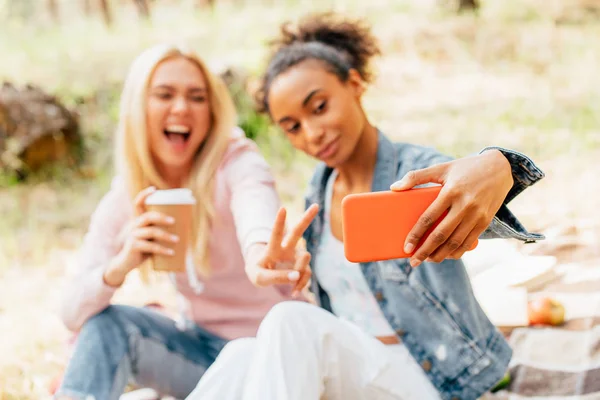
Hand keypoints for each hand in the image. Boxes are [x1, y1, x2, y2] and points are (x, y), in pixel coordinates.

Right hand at [103, 186, 177, 286]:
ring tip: (177, 240)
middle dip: (162, 217)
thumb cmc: (143, 249)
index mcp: (138, 220)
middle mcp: (134, 225)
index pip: (138, 203)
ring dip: (166, 236)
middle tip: (174, 221)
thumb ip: (160, 232)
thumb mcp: (151, 238)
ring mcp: (133, 235)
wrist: (126, 263)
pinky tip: (171, 253)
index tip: (154, 188)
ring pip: (151, 232)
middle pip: (148, 216)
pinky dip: (163, 249)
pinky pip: (151, 246)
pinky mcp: (134, 246)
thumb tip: (185, 231)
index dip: (144, 195)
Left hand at [245, 204, 318, 296]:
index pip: (275, 234)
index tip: (283, 209)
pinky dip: (301, 284)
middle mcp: (285, 248)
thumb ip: (277, 277)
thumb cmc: (258, 272)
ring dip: (301, 270)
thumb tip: (296, 276)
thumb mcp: (260, 278)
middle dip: (306, 218)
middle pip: (297, 231)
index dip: (279, 222)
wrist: (261, 274)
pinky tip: (294, 291)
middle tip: (316, 205)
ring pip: (306, 256)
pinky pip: (306, 274)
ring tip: (294, 286)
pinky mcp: (301, 266)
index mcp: (272, 248)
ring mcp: (295, 256)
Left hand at [390, 150, 511, 265]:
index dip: (416, 235)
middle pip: (441, 235)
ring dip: (440, 255)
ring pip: (456, 242)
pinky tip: (445, 255)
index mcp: (451, 191)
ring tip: (427, 260)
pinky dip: (456, 252)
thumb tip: (393, 188)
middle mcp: (465, 205)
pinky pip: (469, 242)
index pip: (428, 218)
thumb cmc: (465, 168)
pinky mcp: (485, 221)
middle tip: (413, 261)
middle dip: (425, 251)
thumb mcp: (441, 168)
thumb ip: (416, 177)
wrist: (500, 168)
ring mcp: (477, 215)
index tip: (406, 247)